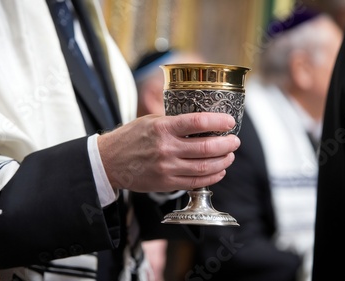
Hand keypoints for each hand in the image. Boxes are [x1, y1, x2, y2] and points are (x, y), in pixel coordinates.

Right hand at [98, 112, 239, 191]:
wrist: (110, 161)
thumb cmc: (131, 138)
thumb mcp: (151, 121)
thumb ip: (174, 122)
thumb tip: (203, 121)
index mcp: (163, 128)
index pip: (197, 122)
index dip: (218, 122)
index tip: (229, 122)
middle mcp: (166, 148)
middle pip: (206, 147)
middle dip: (226, 144)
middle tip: (234, 141)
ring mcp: (166, 168)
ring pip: (204, 167)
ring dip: (223, 161)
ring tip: (229, 155)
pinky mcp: (166, 183)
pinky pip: (195, 182)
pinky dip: (212, 177)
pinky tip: (219, 171)